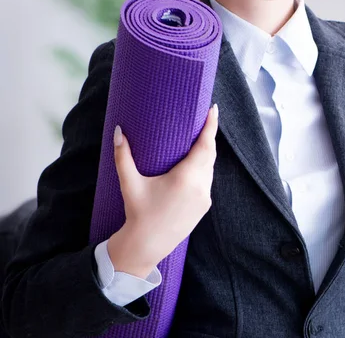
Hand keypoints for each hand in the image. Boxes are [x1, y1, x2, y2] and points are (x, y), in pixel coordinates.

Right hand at [107, 104, 218, 277]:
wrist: (146, 246)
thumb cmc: (137, 213)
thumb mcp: (130, 183)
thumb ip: (123, 156)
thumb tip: (118, 131)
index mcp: (186, 177)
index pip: (205, 145)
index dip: (211, 126)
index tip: (214, 109)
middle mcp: (200, 186)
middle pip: (210, 153)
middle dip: (209, 135)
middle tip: (206, 117)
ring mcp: (204, 197)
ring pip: (210, 168)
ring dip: (207, 152)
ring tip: (202, 137)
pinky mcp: (204, 206)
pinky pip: (208, 180)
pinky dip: (205, 168)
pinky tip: (198, 162)